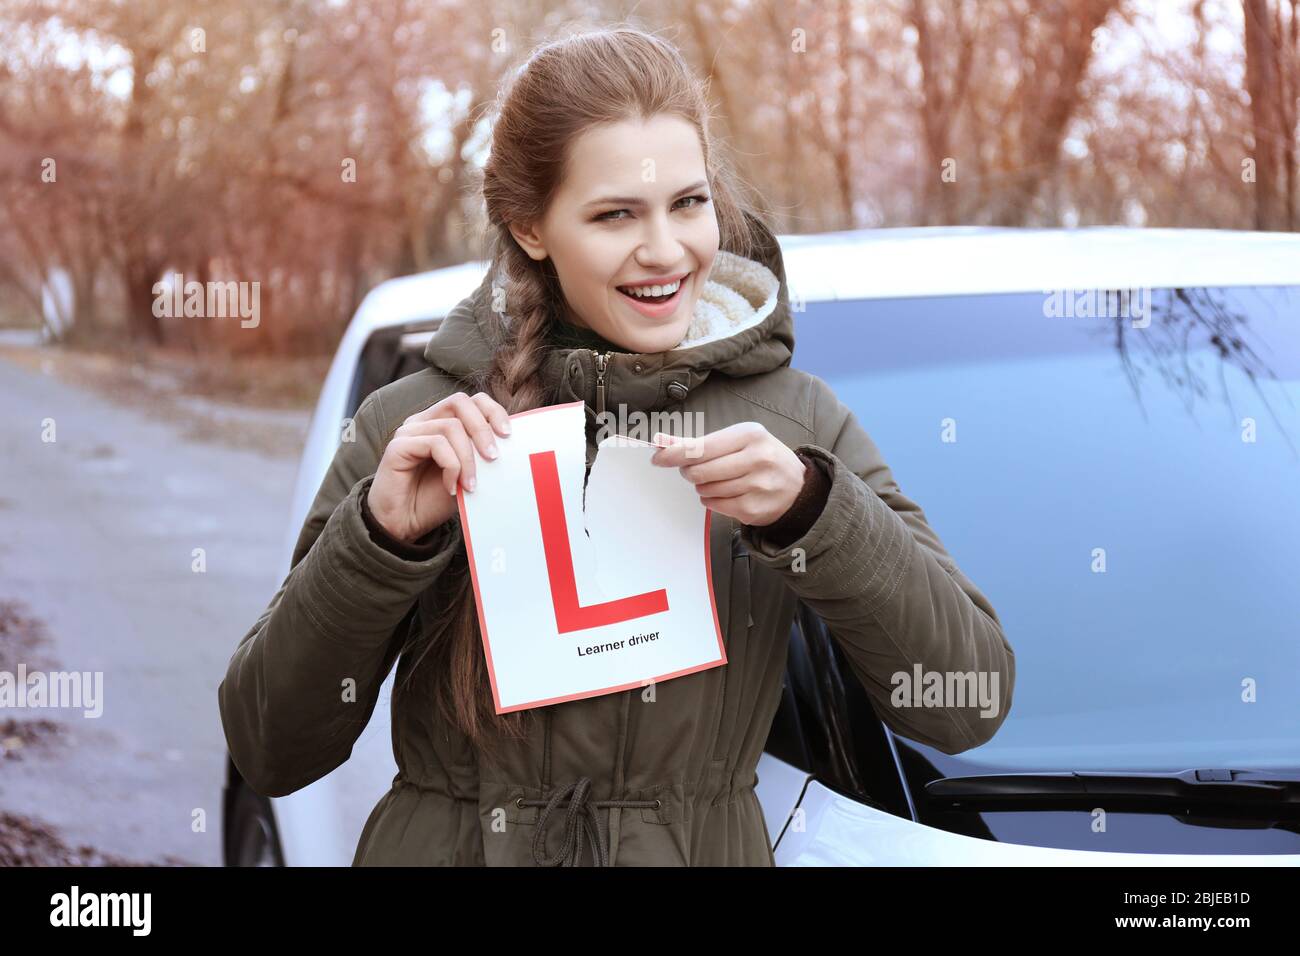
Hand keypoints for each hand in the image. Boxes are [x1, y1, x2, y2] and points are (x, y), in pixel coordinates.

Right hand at [367, 391, 511, 542]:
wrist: (403, 525)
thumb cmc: (434, 500)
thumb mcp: (467, 474)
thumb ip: (481, 456)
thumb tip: (509, 442)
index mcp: (441, 422)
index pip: (471, 401)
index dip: (493, 411)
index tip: (508, 435)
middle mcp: (424, 421)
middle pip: (460, 403)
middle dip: (482, 429)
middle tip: (493, 458)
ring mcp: (409, 431)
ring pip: (451, 426)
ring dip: (467, 458)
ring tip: (470, 485)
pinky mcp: (398, 445)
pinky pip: (435, 444)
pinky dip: (451, 466)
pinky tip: (451, 487)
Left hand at [650, 422, 805, 526]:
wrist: (798, 488)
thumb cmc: (761, 458)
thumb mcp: (737, 441)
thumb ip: (698, 442)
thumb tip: (661, 441)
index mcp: (750, 435)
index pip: (701, 447)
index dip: (674, 454)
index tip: (658, 457)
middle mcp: (757, 458)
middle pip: (699, 471)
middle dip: (690, 472)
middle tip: (695, 470)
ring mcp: (757, 486)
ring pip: (705, 489)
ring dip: (702, 486)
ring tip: (718, 480)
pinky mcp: (753, 509)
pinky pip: (714, 505)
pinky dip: (711, 500)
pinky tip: (724, 493)